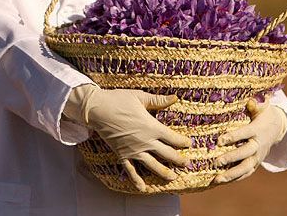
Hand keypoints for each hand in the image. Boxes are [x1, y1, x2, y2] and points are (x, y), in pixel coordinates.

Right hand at [64, 85, 190, 190]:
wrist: (97, 109)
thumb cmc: (119, 100)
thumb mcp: (140, 97)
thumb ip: (158, 100)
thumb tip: (175, 97)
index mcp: (151, 126)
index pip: (172, 138)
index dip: (182, 142)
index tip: (188, 144)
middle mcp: (145, 141)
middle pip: (166, 153)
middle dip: (178, 159)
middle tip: (186, 164)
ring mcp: (134, 150)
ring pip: (153, 165)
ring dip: (164, 172)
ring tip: (173, 177)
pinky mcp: (122, 154)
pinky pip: (131, 170)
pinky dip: (137, 180)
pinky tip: (143, 188)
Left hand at [213, 98, 286, 183]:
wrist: (276, 127)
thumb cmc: (264, 113)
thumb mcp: (263, 106)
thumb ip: (257, 104)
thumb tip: (251, 101)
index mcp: (258, 130)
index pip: (245, 134)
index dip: (233, 137)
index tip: (219, 140)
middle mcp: (258, 145)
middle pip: (245, 153)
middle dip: (231, 158)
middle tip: (216, 161)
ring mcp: (258, 156)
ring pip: (246, 168)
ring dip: (231, 174)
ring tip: (217, 179)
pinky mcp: (256, 163)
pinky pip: (246, 173)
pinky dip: (235, 178)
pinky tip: (221, 181)